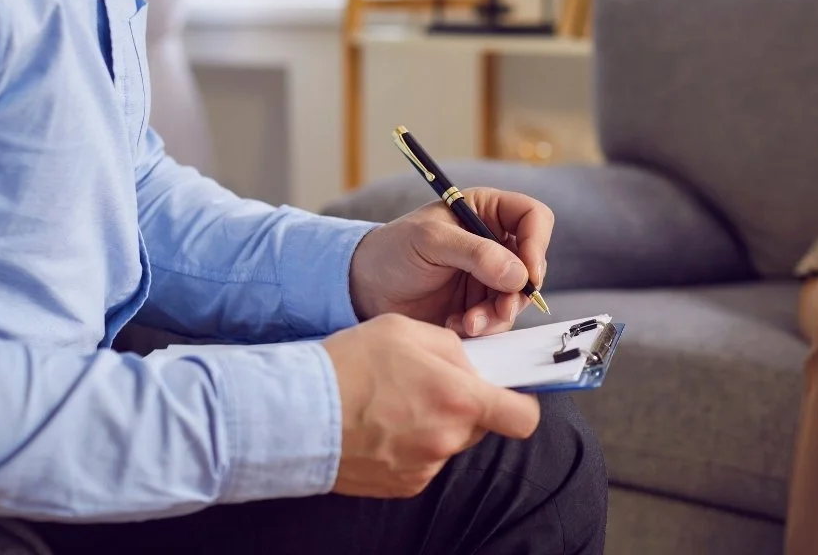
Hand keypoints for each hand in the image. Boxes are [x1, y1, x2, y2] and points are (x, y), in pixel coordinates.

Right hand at [322, 314, 539, 496]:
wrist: (294, 414)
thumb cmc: (348, 366)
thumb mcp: (407, 331)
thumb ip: (453, 347)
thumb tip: (472, 364)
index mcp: (458, 399)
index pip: (523, 417)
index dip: (522, 404)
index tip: (511, 393)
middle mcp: (447, 439)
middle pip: (481, 426)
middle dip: (465, 406)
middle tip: (430, 385)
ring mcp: (424, 467)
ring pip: (449, 443)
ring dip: (435, 425)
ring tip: (396, 403)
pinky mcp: (402, 486)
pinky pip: (423, 461)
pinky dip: (411, 445)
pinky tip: (382, 425)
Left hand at [348, 188, 552, 337]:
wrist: (365, 289)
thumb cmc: (392, 250)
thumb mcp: (430, 241)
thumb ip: (476, 253)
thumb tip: (519, 274)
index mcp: (487, 211)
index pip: (533, 218)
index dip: (537, 243)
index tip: (528, 272)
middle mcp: (494, 242)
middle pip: (532, 263)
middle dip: (517, 291)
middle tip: (499, 309)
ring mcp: (489, 275)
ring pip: (518, 296)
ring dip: (498, 314)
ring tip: (468, 322)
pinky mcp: (479, 304)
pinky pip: (499, 318)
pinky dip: (483, 327)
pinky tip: (456, 326)